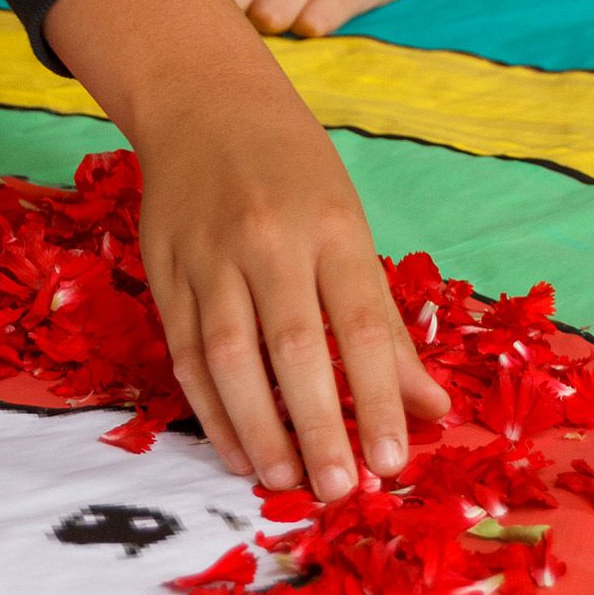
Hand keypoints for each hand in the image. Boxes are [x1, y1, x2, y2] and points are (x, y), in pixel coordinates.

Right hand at [137, 96, 449, 498]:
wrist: (203, 105)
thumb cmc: (294, 173)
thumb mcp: (350, 228)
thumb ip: (384, 325)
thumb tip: (430, 410)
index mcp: (330, 227)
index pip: (362, 325)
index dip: (379, 397)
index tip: (394, 461)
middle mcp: (267, 242)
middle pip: (293, 348)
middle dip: (318, 425)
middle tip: (338, 490)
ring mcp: (208, 258)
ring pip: (228, 356)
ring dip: (257, 427)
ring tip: (284, 480)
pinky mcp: (164, 272)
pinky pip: (184, 353)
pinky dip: (209, 409)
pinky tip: (235, 450)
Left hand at [209, 0, 426, 37]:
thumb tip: (179, 21)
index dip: (197, 12)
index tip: (206, 26)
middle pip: (230, 2)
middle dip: (232, 28)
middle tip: (246, 35)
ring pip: (269, 14)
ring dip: (271, 33)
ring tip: (281, 28)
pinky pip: (316, 20)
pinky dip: (308, 31)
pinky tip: (311, 24)